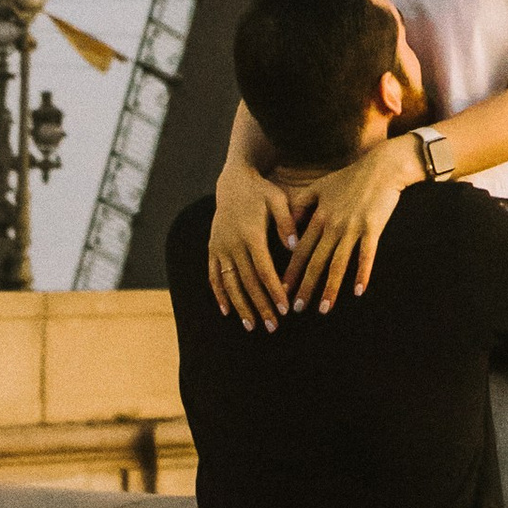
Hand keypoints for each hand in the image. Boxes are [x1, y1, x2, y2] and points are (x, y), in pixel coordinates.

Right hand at [209, 149, 296, 327]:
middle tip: (273, 326)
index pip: (263, 270)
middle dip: (260, 306)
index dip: (273, 291)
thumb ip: (286, 222)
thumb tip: (294, 246)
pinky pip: (213, 276)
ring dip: (240, 306)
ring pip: (229, 284)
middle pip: (247, 282)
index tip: (284, 309)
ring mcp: (220, 248)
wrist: (232, 181)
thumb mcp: (277, 199)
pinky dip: (219, 294)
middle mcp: (232, 244)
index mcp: (251, 234)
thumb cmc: (261, 191)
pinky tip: (227, 311)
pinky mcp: (212, 249)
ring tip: (251, 326)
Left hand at [284, 138, 416, 311]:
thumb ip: (301, 205)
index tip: (282, 290)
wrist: (382, 167)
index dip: (291, 271)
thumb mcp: (320, 186)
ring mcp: (353, 228)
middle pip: (316, 261)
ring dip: (330, 288)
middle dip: (306, 287)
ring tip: (324, 308)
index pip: (300, 250)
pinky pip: (366, 255)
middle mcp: (333, 225)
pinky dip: (361, 273)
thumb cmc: (351, 176)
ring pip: (338, 263)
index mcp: (319, 217)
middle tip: (298, 309)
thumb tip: (289, 227)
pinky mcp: (372, 228)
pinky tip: (358, 291)